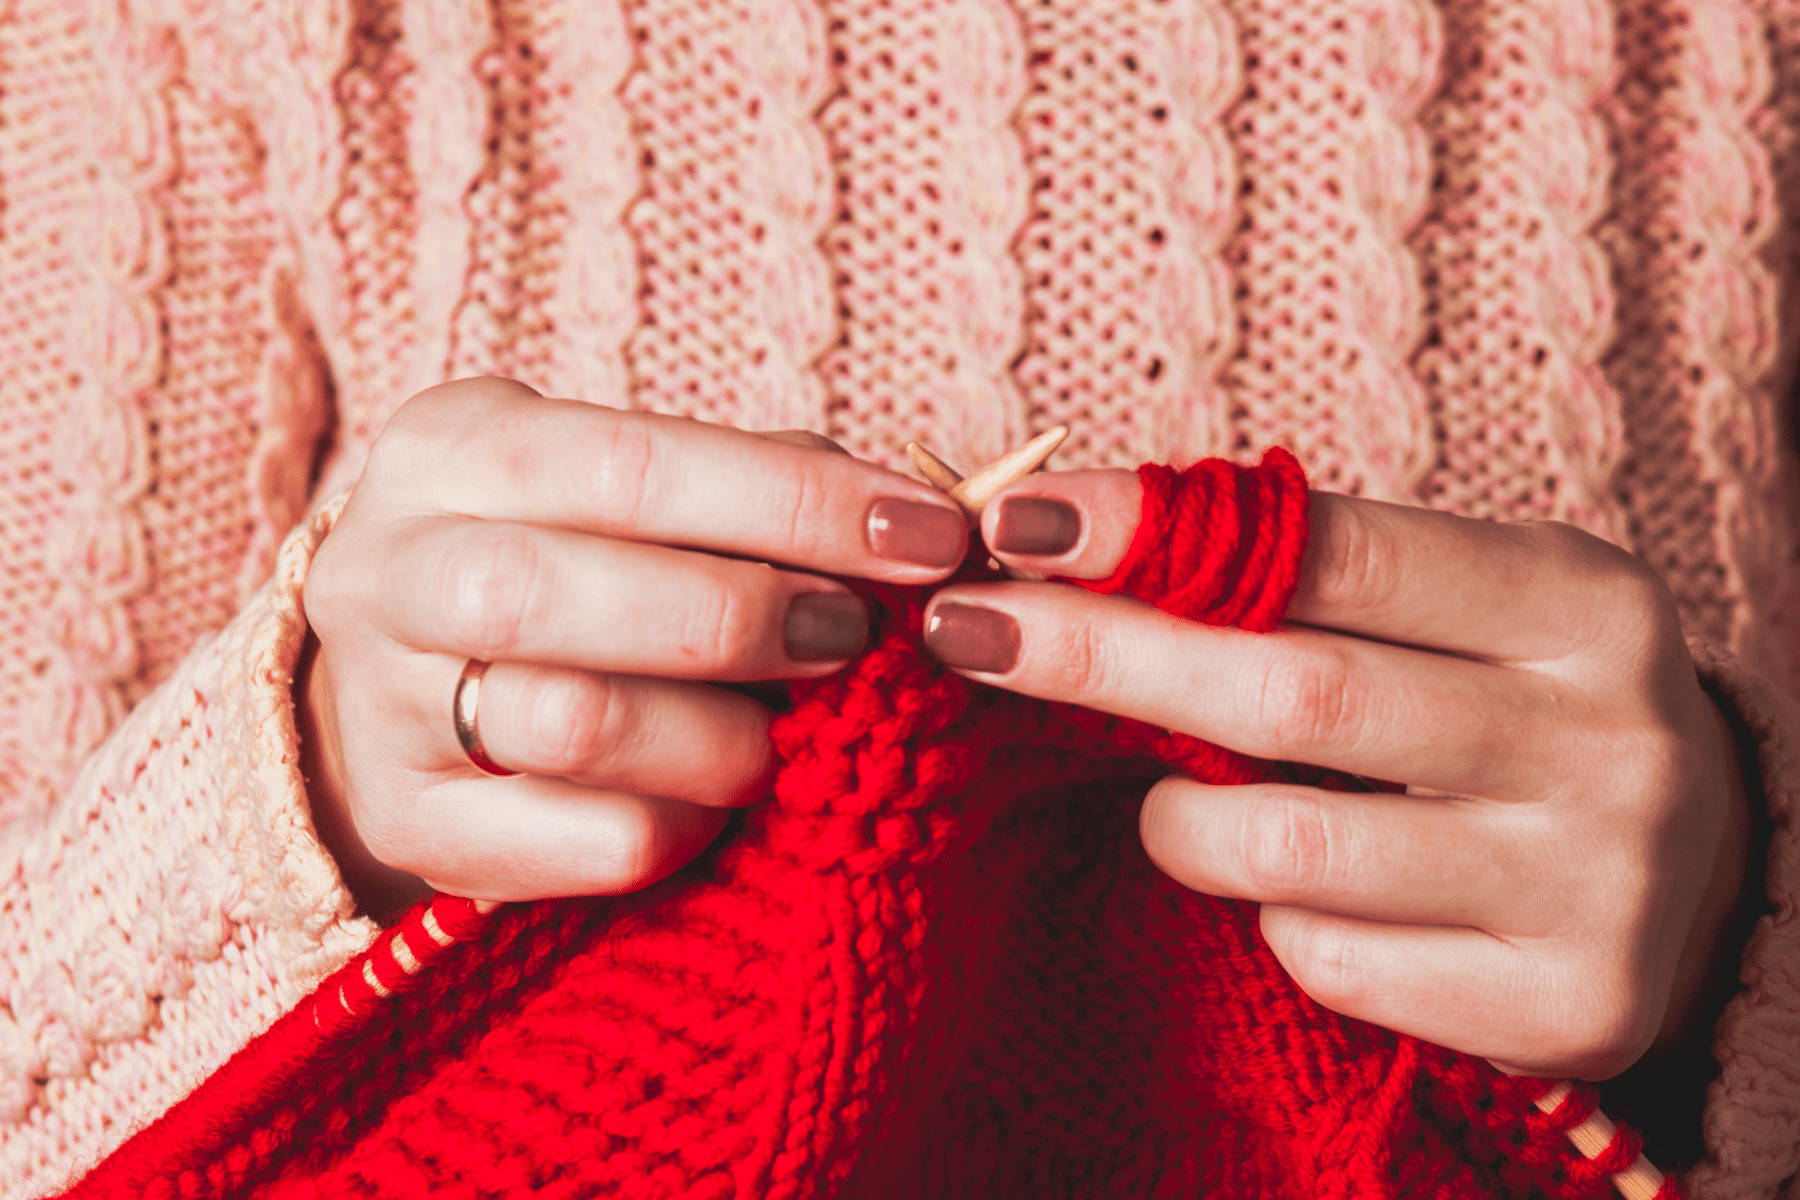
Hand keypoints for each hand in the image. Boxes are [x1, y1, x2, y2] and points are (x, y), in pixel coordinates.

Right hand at [295, 377, 969, 917]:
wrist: (414, 678)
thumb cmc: (576, 558)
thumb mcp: (630, 485)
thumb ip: (753, 486)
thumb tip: (908, 518)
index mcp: (450, 447)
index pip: (632, 463)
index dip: (795, 503)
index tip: (929, 536)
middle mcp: (384, 569)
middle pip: (555, 594)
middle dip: (743, 616)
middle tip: (851, 637)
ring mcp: (379, 710)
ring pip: (573, 725)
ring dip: (726, 736)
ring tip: (788, 732)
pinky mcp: (415, 829)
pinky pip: (589, 841)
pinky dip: (689, 823)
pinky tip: (721, 799)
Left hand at [917, 468, 1755, 1080]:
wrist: (1695, 864)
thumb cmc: (1515, 702)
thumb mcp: (1459, 607)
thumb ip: (1305, 578)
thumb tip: (1069, 548)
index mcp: (1578, 601)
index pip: (1336, 551)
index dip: (1162, 532)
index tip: (1023, 522)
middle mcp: (1605, 738)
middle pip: (1294, 694)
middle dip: (1102, 656)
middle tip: (971, 630)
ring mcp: (1591, 884)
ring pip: (1289, 847)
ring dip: (1177, 822)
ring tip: (1166, 804)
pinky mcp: (1558, 1006)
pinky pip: (1328, 959)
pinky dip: (1273, 919)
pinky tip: (1301, 893)